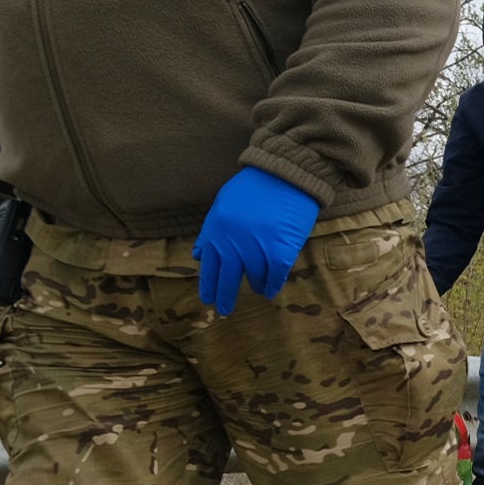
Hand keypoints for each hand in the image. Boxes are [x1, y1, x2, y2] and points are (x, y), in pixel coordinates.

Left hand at [193, 166, 320, 316]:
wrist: (285, 174)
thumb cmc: (253, 187)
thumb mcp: (222, 205)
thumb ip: (209, 231)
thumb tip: (198, 255)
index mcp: (217, 232)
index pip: (209, 267)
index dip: (209, 286)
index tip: (209, 299)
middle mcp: (234, 245)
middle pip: (227, 280)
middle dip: (225, 297)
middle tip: (225, 310)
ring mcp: (257, 250)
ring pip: (254, 278)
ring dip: (255, 285)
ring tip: (257, 288)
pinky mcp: (280, 252)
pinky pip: (275, 277)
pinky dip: (273, 285)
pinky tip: (271, 289)